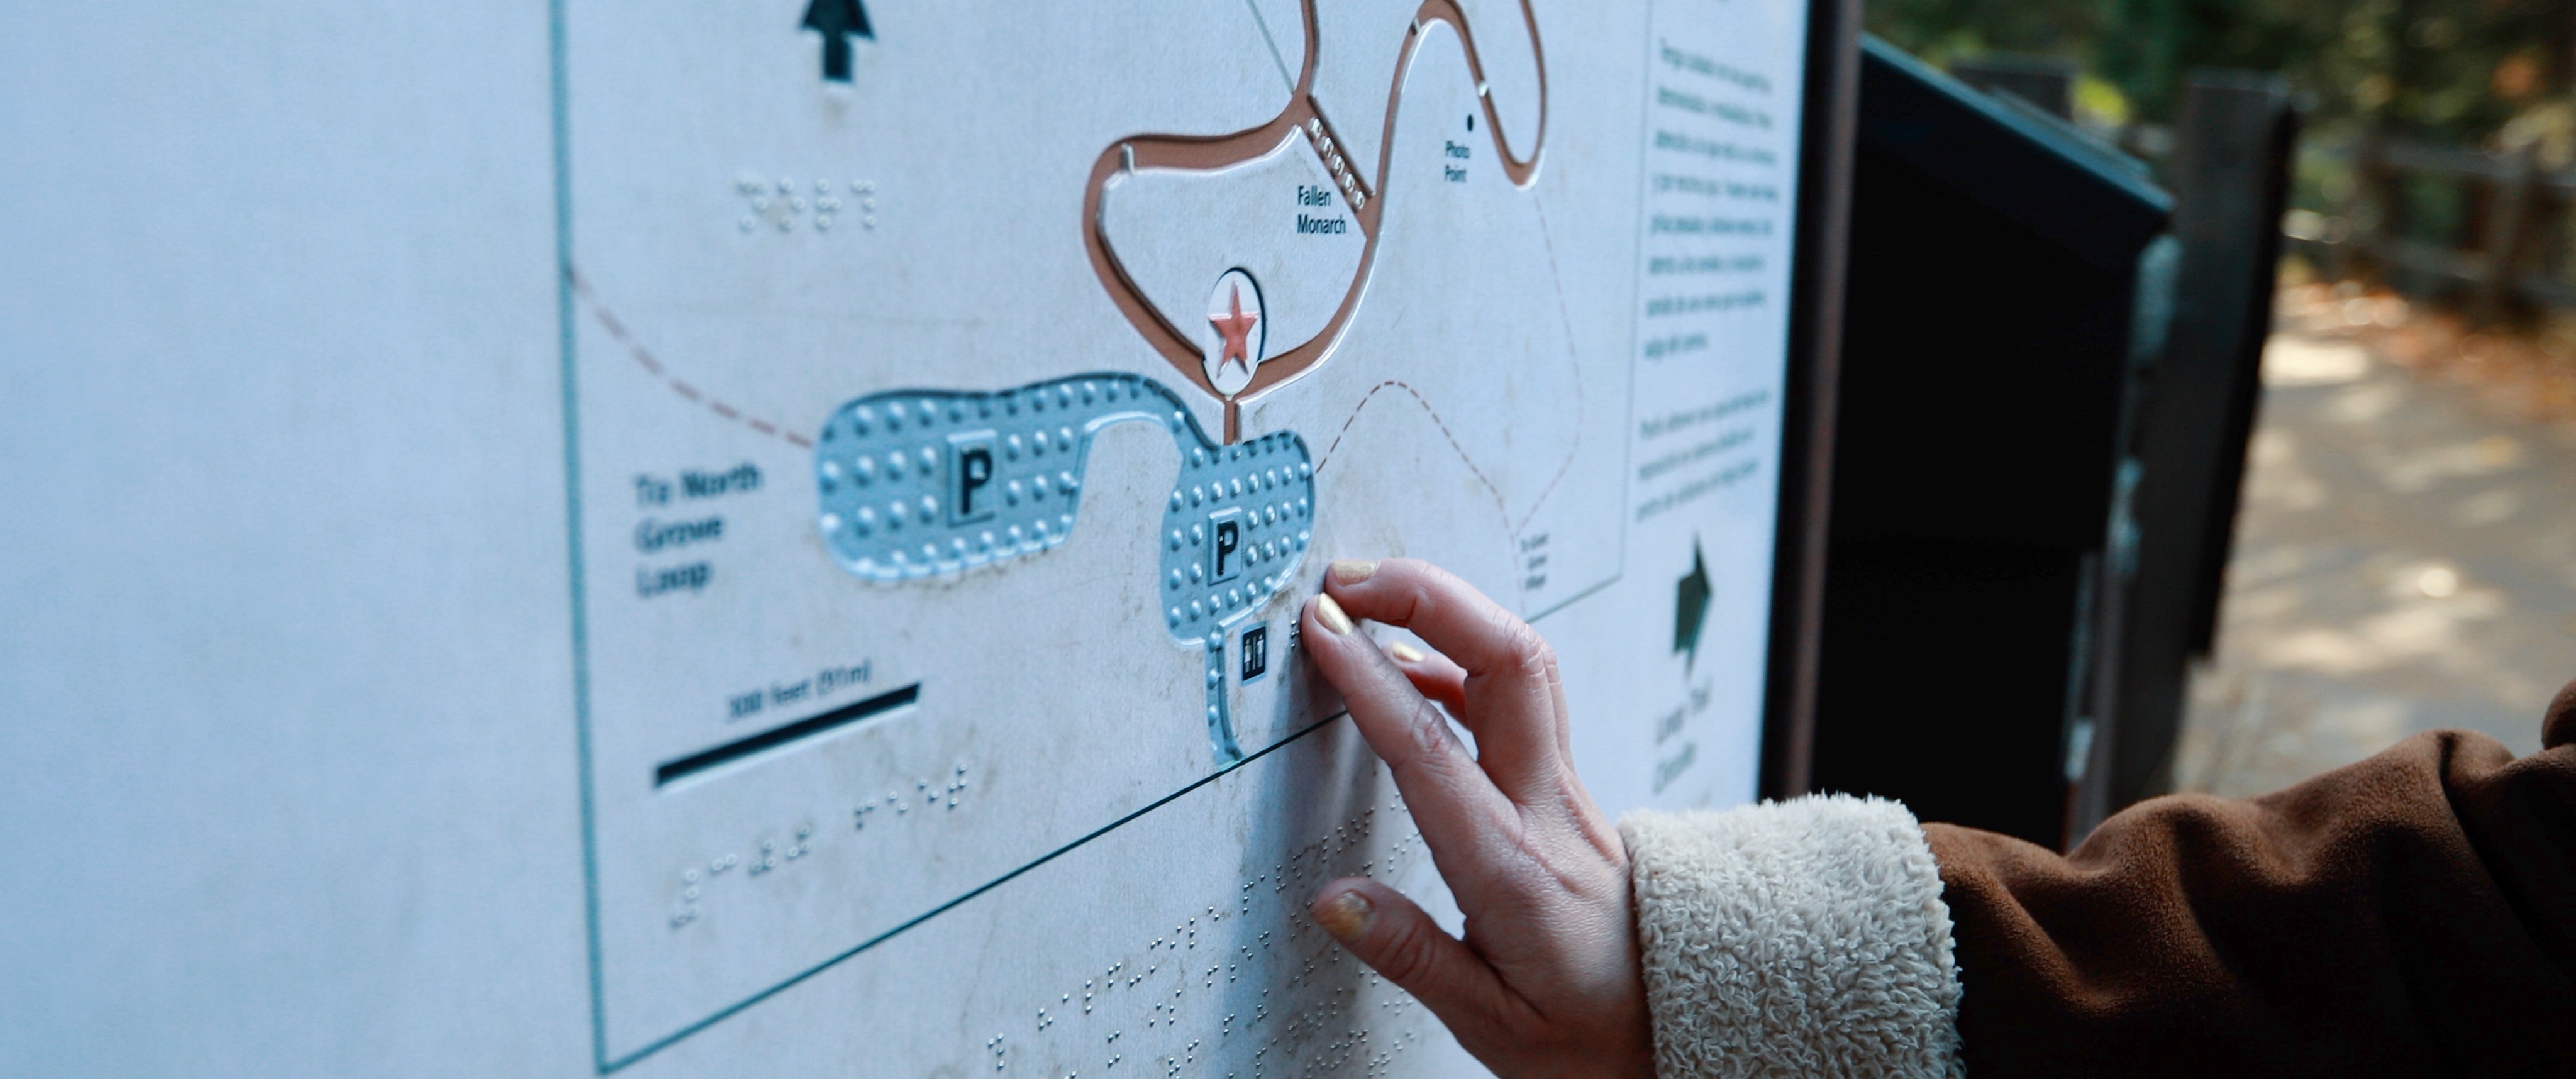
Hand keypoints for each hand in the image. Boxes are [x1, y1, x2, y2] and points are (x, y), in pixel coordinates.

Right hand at [1297, 558, 1652, 1078]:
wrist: (1682, 1022)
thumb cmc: (1590, 1031)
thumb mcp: (1491, 1023)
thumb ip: (1408, 954)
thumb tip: (1332, 899)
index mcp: (1513, 870)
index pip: (1432, 749)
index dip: (1369, 678)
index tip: (1323, 628)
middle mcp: (1547, 810)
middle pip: (1508, 662)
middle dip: (1429, 596)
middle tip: (1350, 576)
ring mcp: (1565, 789)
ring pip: (1523, 662)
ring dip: (1451, 609)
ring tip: (1374, 592)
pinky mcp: (1567, 785)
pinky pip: (1521, 694)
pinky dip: (1461, 659)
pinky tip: (1411, 666)